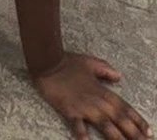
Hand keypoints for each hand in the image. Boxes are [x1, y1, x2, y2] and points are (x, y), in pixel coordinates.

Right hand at [34, 54, 148, 139]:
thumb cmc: (68, 61)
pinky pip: (78, 126)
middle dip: (134, 134)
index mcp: (104, 91)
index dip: (138, 121)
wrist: (47, 61)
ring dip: (117, 139)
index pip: (126, 109)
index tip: (149, 132)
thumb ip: (106, 70)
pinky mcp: (69, 111)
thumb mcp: (90, 62)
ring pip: (106, 126)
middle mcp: (98, 102)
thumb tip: (119, 76)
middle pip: (120, 121)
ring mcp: (84, 107)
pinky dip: (83, 136)